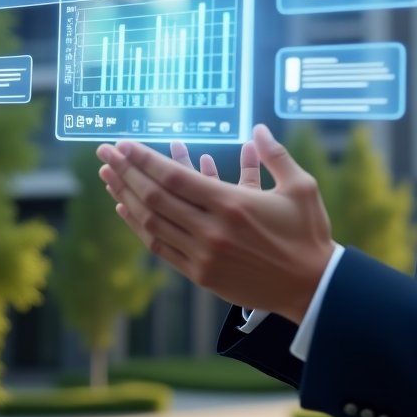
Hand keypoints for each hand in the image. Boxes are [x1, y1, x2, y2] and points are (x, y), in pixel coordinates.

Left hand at [96, 124, 334, 323]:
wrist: (311, 286)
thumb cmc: (308, 233)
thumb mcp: (301, 187)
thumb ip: (275, 156)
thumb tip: (256, 130)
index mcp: (233, 205)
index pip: (175, 179)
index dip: (146, 159)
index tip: (125, 144)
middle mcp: (212, 230)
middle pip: (155, 198)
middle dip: (126, 172)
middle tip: (105, 152)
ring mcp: (203, 255)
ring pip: (152, 223)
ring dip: (126, 197)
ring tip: (108, 176)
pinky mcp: (201, 274)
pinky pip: (161, 248)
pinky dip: (140, 228)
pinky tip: (127, 210)